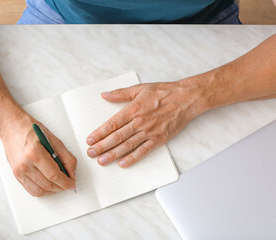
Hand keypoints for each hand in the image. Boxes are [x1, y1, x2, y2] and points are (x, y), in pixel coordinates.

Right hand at [0, 114, 76, 196]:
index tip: (72, 184)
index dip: (66, 182)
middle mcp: (25, 164)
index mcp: (35, 153)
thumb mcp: (54, 140)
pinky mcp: (16, 174)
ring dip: (52, 190)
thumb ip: (66, 157)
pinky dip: (42, 190)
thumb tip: (72, 173)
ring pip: (39, 190)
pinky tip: (48, 185)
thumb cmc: (31, 130)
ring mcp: (18, 171)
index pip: (54, 175)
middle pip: (47, 185)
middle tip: (68, 184)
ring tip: (59, 184)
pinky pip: (30, 189)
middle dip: (61, 187)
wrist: (11, 127)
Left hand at [86, 80, 204, 167]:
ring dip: (113, 154)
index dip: (99, 133)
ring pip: (127, 146)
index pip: (112, 124)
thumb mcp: (139, 89)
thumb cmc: (163, 93)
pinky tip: (123, 164)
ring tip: (102, 161)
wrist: (185, 99)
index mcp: (133, 109)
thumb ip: (120, 93)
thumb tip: (104, 95)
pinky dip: (133, 158)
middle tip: (90, 153)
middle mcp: (139, 122)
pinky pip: (143, 151)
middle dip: (101, 146)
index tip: (90, 140)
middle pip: (116, 137)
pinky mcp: (158, 139)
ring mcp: (149, 132)